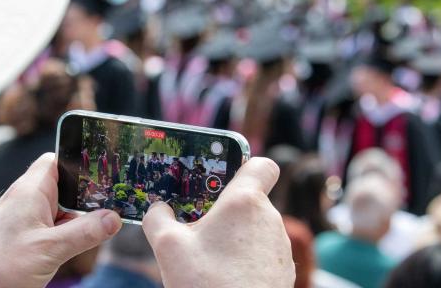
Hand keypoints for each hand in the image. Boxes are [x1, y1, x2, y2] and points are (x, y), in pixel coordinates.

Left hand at [0, 153, 121, 287]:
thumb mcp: (49, 249)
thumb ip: (85, 232)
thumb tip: (113, 218)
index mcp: (29, 191)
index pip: (58, 159)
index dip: (81, 161)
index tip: (106, 170)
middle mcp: (25, 199)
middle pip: (63, 184)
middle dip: (86, 195)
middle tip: (110, 204)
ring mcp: (22, 217)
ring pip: (59, 207)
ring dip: (76, 217)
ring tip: (96, 227)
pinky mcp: (22, 235)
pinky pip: (50, 224)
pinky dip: (65, 231)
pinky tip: (75, 242)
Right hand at [142, 158, 294, 287]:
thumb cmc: (208, 284)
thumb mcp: (167, 247)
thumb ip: (158, 218)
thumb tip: (157, 209)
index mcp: (245, 202)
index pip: (262, 165)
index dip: (245, 166)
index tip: (222, 182)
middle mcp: (270, 220)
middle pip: (249, 202)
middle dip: (225, 212)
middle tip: (199, 228)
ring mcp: (280, 248)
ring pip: (255, 230)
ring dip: (234, 238)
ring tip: (209, 259)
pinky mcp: (283, 272)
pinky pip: (261, 254)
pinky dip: (245, 260)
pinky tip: (225, 276)